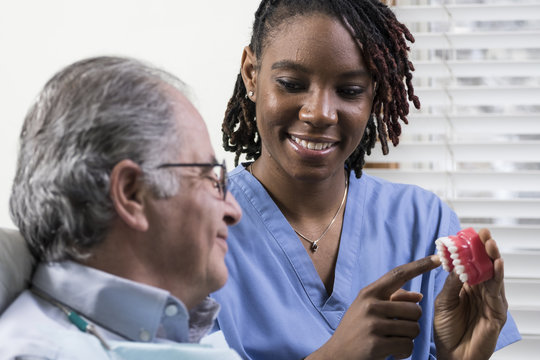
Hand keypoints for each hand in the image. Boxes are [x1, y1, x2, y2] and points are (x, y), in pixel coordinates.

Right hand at [307, 255, 439, 359]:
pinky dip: (403, 353)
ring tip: (391, 341)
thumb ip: (392, 299)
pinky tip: (391, 353)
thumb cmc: (356, 330)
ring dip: (408, 339)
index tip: (437, 258)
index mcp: (369, 293)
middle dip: (412, 323)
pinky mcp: (376, 343)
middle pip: (415, 309)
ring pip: (414, 329)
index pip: (398, 274)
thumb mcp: (368, 309)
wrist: (336, 355)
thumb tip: (419, 296)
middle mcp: (370, 304)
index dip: (419, 266)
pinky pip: (407, 346)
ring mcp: (372, 324)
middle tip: (396, 330)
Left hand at [434, 228, 507, 359]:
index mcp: (465, 287)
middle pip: (485, 266)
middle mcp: (479, 292)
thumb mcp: (444, 301)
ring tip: (490, 243)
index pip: (471, 264)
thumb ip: (451, 283)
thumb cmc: (445, 330)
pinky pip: (498, 292)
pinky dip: (498, 277)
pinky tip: (497, 265)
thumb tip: (457, 263)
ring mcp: (490, 301)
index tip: (469, 233)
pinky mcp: (497, 312)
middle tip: (483, 233)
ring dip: (493, 258)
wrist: (452, 356)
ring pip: (494, 275)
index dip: (471, 249)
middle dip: (485, 249)